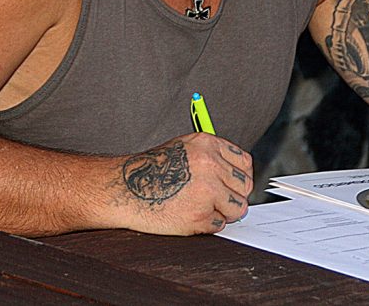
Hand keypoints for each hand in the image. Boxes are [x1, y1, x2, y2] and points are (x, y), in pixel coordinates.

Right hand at [116, 132, 252, 235]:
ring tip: (201, 207)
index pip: (244, 163)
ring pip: (237, 208)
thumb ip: (211, 158)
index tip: (233, 185)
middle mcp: (210, 165)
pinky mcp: (200, 215)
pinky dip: (207, 224)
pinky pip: (219, 225)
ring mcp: (206, 191)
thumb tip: (237, 177)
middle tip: (216, 200)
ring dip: (223, 212)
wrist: (124, 188)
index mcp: (207, 145)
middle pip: (244, 187)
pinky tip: (188, 214)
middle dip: (233, 196)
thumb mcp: (183, 149)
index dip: (239, 177)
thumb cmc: (150, 171)